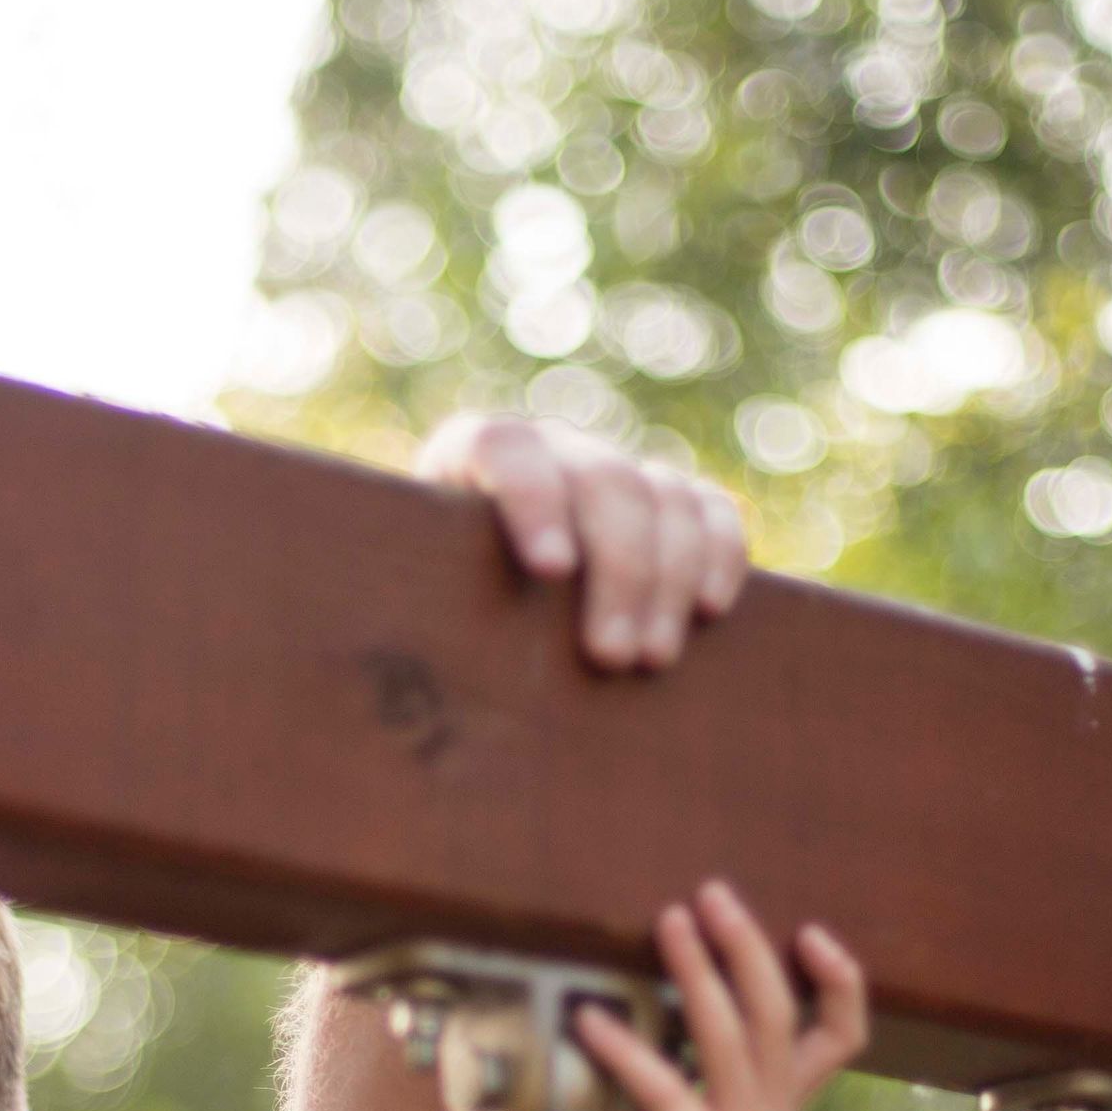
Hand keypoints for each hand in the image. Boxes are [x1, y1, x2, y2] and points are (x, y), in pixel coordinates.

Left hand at [416, 412, 748, 672]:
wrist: (469, 606)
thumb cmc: (426, 613)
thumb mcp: (406, 599)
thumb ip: (409, 603)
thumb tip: (393, 656)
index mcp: (472, 455)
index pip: (506, 449)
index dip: (533, 500)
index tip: (551, 571)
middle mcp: (552, 450)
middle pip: (604, 481)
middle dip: (618, 570)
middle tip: (611, 658)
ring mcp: (613, 470)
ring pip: (664, 496)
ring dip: (668, 580)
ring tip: (651, 661)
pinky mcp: (665, 502)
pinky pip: (709, 508)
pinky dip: (719, 553)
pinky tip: (708, 610)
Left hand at [567, 881, 866, 1110]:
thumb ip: (694, 1066)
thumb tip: (665, 971)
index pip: (841, 1038)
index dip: (840, 981)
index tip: (810, 931)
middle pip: (781, 1017)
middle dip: (748, 946)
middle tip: (709, 895)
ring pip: (733, 1039)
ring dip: (698, 972)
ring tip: (668, 923)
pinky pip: (665, 1089)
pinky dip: (625, 1046)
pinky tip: (588, 1018)